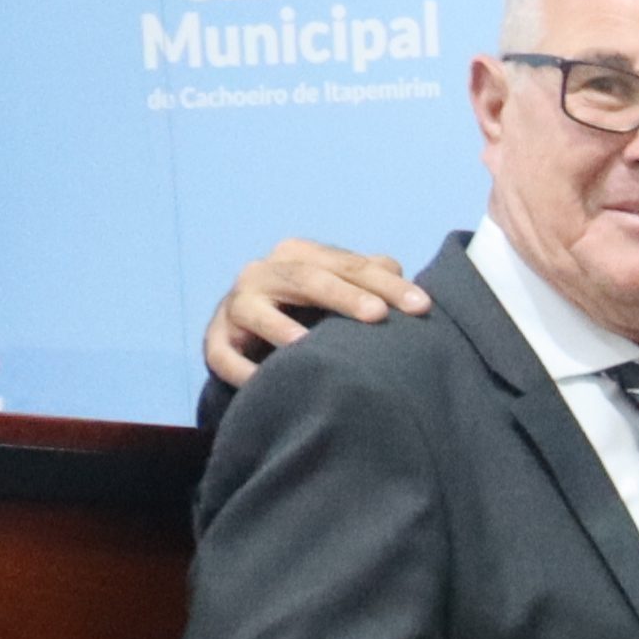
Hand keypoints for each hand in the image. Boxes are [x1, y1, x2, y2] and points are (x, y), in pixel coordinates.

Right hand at [204, 239, 420, 387]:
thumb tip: (404, 275)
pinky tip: (262, 382)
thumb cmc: (314, 310)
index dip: (388, 284)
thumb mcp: (343, 290)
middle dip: (344, 296)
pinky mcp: (216, 342)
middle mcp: (264, 273)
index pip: (350, 265)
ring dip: (277, 327)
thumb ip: (373, 279)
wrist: (253, 334)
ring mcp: (236, 306)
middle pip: (307, 279)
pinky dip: (240, 369)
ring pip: (254, 310)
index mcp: (301, 256)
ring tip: (305, 344)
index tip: (423, 307)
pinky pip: (224, 356)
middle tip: (378, 315)